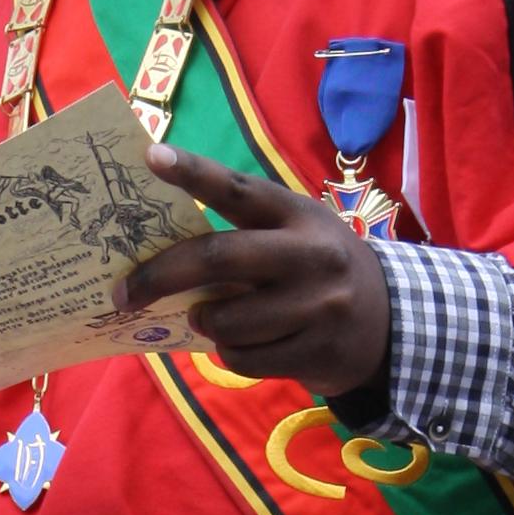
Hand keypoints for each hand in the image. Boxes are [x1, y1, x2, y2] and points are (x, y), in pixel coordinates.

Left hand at [117, 147, 390, 403]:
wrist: (389, 322)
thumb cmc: (317, 269)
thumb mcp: (295, 234)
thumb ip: (244, 235)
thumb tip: (162, 254)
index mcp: (297, 214)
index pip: (238, 189)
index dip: (194, 172)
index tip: (151, 155)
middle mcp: (310, 254)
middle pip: (219, 259)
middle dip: (161, 276)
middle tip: (125, 291)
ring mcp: (318, 305)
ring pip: (226, 321)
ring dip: (205, 323)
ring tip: (214, 318)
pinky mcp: (317, 351)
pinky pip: (244, 359)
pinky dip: (230, 354)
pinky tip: (248, 343)